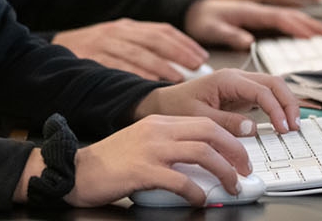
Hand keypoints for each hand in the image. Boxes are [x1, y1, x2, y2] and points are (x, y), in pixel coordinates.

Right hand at [51, 19, 206, 81]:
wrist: (50, 52)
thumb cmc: (91, 52)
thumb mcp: (115, 42)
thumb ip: (141, 48)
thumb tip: (178, 64)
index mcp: (126, 26)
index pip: (161, 30)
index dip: (184, 42)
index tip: (202, 56)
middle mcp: (117, 31)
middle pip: (154, 40)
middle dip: (178, 53)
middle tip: (197, 67)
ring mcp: (103, 44)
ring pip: (138, 53)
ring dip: (160, 66)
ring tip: (178, 79)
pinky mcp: (91, 58)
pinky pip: (118, 67)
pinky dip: (135, 75)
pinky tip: (149, 85)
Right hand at [63, 115, 251, 207]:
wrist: (76, 170)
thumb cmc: (110, 162)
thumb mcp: (142, 144)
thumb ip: (169, 146)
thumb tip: (202, 161)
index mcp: (158, 122)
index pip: (205, 122)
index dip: (229, 138)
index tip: (241, 155)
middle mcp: (157, 131)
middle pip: (210, 132)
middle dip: (235, 152)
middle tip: (244, 170)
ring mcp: (150, 149)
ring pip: (202, 153)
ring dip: (224, 172)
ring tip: (230, 187)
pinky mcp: (142, 171)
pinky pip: (181, 180)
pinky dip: (197, 192)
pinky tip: (200, 199)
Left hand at [132, 69, 299, 138]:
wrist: (164, 103)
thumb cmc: (177, 106)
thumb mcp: (199, 117)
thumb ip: (226, 122)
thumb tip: (252, 127)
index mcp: (227, 79)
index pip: (262, 90)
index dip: (276, 109)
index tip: (283, 128)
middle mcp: (236, 78)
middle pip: (274, 82)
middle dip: (288, 103)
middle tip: (294, 126)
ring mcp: (240, 84)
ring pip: (273, 86)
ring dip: (285, 103)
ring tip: (291, 125)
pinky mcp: (241, 94)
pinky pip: (265, 95)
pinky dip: (277, 106)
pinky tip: (282, 121)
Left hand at [183, 0, 321, 48]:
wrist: (189, 9)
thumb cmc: (200, 19)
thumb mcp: (210, 29)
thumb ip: (229, 35)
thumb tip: (248, 41)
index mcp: (248, 11)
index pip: (279, 17)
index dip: (297, 26)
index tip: (312, 35)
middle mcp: (256, 9)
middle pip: (289, 14)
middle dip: (310, 24)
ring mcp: (257, 11)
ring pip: (287, 14)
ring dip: (306, 21)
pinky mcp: (255, 17)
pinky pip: (281, 18)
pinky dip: (296, 23)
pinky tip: (302, 29)